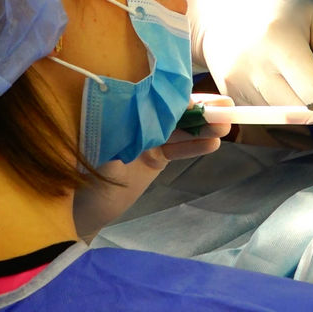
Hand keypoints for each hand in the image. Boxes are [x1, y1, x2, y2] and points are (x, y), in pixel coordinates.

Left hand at [73, 95, 231, 238]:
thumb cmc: (86, 186)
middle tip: (227, 108)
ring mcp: (147, 141)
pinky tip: (213, 144)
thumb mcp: (99, 169)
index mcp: (122, 119)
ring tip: (227, 126)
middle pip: (172, 114)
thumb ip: (115, 155)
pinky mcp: (154, 158)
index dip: (180, 100)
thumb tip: (126, 138)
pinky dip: (195, 146)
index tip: (200, 100)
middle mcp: (136, 126)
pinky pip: (177, 150)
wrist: (86, 212)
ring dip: (203, 128)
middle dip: (200, 110)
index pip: (155, 103)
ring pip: (179, 131)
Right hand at [183, 0, 312, 106]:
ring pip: (283, 117)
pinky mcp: (230, 95)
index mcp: (281, 42)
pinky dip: (279, 108)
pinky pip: (265, 116)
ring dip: (299, 110)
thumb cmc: (277, 9)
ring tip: (299, 82)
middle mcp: (256, 67)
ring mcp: (238, 83)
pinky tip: (278, 83)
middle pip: (300, 112)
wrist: (220, 9)